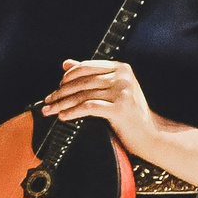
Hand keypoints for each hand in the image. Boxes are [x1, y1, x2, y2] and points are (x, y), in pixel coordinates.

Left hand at [39, 59, 165, 156]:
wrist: (150, 134)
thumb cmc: (130, 113)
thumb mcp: (112, 89)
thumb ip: (91, 75)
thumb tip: (66, 64)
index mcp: (120, 68)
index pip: (86, 67)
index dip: (68, 77)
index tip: (56, 88)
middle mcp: (122, 77)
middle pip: (82, 82)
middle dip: (60, 92)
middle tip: (47, 101)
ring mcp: (122, 91)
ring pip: (83, 95)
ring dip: (62, 103)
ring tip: (50, 111)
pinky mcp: (121, 108)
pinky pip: (89, 107)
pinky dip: (73, 112)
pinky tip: (63, 117)